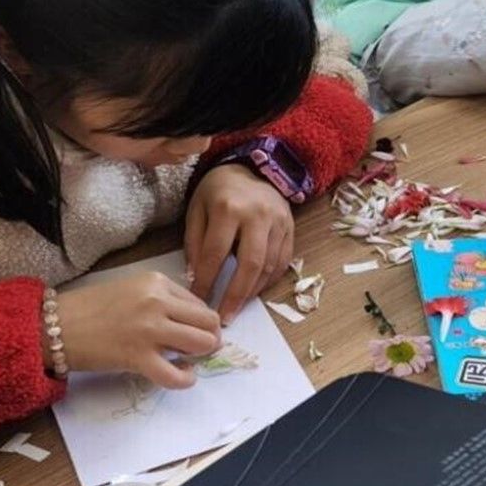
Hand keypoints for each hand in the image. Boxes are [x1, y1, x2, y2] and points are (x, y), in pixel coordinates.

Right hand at [52, 272, 221, 387]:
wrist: (55, 326)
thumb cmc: (90, 307)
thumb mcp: (132, 288)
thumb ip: (162, 298)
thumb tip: (191, 318)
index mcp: (157, 282)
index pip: (199, 302)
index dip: (202, 320)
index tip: (196, 331)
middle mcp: (158, 302)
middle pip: (208, 321)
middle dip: (211, 337)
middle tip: (202, 348)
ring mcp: (149, 330)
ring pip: (201, 344)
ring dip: (203, 355)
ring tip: (191, 360)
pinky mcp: (137, 357)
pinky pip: (175, 375)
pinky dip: (186, 379)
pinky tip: (184, 377)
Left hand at [185, 163, 294, 323]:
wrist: (251, 168)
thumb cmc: (218, 191)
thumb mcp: (196, 210)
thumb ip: (194, 242)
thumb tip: (196, 278)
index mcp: (227, 208)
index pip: (215, 254)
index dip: (205, 281)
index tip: (198, 301)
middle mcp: (257, 215)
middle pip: (249, 264)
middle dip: (235, 295)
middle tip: (224, 317)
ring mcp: (278, 221)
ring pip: (269, 265)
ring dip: (252, 291)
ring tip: (237, 307)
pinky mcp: (291, 227)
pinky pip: (283, 261)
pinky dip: (269, 280)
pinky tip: (254, 290)